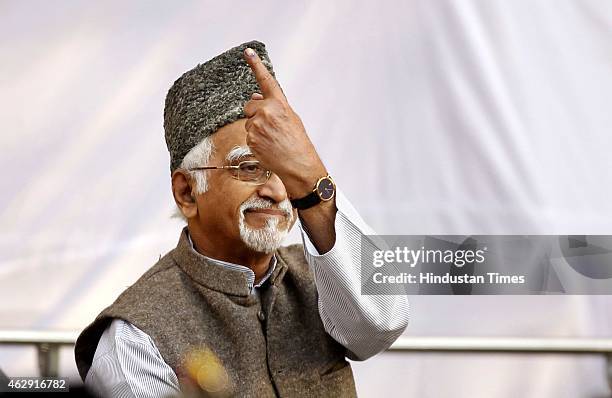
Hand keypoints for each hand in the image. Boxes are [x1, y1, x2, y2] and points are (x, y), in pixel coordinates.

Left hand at [243, 47, 326, 198]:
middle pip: (249, 106)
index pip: (266, 80)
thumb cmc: (297, 142)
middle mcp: (267, 111)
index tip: (247, 52)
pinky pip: (247, 136)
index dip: (256, 65)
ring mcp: (257, 125)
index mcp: (280, 104)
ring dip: (255, 130)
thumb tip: (254, 98)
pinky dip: (255, 142)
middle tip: (269, 128)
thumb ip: (273, 107)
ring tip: (272, 140)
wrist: (298, 164)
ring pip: (248, 123)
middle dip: (254, 115)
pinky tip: (267, 147)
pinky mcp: (251, 139)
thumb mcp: (290, 119)